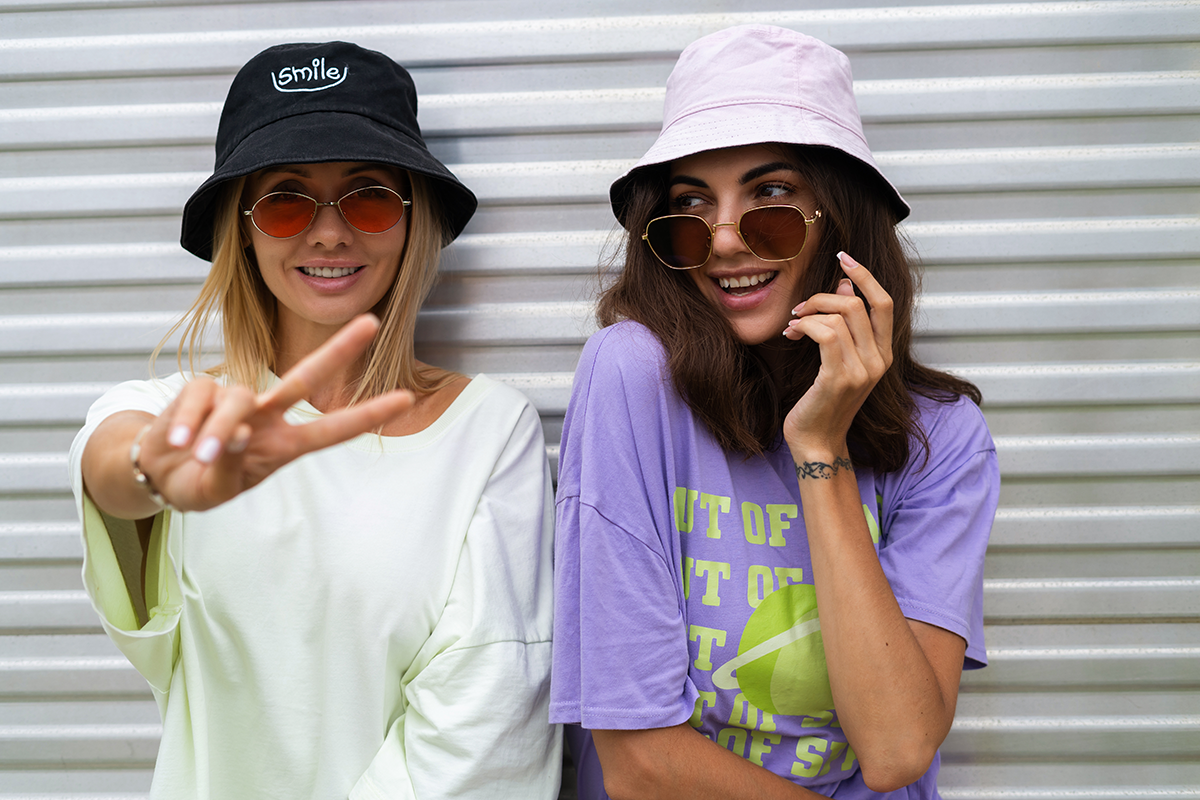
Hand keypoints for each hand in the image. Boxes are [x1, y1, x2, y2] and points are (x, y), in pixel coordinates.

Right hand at [132, 315, 412, 511]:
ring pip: (238, 400)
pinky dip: (188, 422)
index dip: (367, 415)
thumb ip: (229, 467)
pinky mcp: (201, 389)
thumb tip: (237, 434)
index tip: (407, 399)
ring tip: (199, 457)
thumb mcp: (216, 489)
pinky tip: (177, 441)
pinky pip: (199, 398)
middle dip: (338, 350)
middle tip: (372, 322)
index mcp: (282, 446)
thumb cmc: (199, 481)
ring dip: (216, 432)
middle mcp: (267, 417)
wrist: (158, 473)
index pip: (332, 430)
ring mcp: (235, 400)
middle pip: (305, 377)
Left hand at [781, 251, 892, 456]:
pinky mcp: (839, 378)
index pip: (885, 303)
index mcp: (884, 355)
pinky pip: (824, 333)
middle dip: (823, 296)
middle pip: (857, 304)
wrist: (816, 442)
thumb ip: (847, 326)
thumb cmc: (823, 402)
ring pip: (838, 316)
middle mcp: (879, 361)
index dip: (865, 276)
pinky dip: (804, 326)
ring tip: (792, 324)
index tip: (843, 257)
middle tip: (800, 307)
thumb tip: (846, 287)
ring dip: (808, 312)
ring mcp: (862, 370)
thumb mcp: (839, 360)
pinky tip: (791, 333)